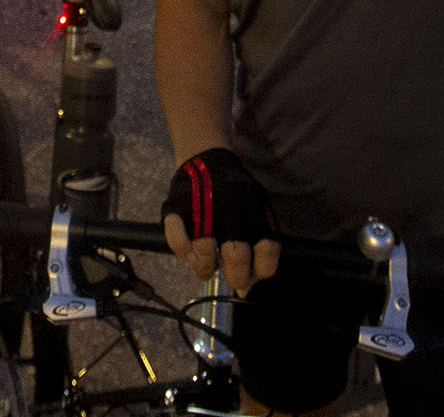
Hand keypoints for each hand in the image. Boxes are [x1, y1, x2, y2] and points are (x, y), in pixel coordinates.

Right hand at [161, 148, 280, 295]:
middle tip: (230, 280)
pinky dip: (183, 253)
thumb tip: (246, 288)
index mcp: (254, 205)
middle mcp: (230, 204)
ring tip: (205, 270)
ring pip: (205, 249)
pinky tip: (189, 256)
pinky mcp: (176, 204)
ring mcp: (201, 204)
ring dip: (205, 268)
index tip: (253, 278)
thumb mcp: (254, 208)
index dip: (262, 270)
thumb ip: (257, 244)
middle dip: (235, 276)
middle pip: (237, 253)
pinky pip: (176, 239)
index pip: (268, 246)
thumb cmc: (234, 191)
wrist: (204, 154)